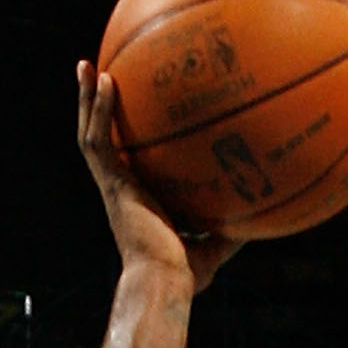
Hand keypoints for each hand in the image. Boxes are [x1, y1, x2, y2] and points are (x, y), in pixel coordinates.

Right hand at [77, 62, 243, 297]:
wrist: (163, 282)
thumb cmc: (185, 275)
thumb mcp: (215, 246)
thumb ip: (232, 228)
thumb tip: (262, 216)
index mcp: (136, 199)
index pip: (124, 161)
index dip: (120, 136)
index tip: (125, 112)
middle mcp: (119, 188)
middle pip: (101, 141)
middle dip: (94, 108)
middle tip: (96, 73)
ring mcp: (112, 185)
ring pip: (90, 134)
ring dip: (86, 99)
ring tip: (85, 66)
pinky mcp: (112, 184)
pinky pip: (99, 140)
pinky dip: (98, 110)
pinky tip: (104, 80)